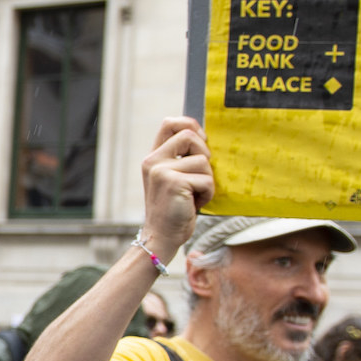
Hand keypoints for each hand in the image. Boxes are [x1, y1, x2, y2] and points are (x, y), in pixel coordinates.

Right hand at [139, 117, 214, 264]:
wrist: (161, 237)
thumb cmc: (174, 210)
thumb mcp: (173, 180)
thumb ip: (181, 160)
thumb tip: (207, 140)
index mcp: (153, 158)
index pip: (170, 123)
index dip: (190, 125)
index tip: (201, 141)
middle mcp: (154, 161)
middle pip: (190, 135)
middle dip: (204, 154)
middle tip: (200, 175)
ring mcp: (162, 171)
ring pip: (203, 160)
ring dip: (207, 180)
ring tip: (195, 195)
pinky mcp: (174, 183)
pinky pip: (206, 179)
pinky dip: (207, 193)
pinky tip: (195, 204)